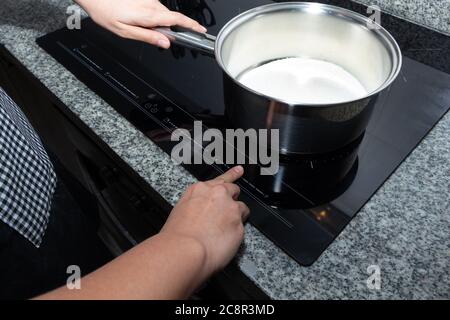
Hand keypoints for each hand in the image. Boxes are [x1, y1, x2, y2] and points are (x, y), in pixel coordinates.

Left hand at [76, 0, 206, 47]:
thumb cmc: (106, 12)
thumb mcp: (125, 32)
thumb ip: (147, 36)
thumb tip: (165, 42)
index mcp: (149, 14)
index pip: (178, 20)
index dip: (192, 25)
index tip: (201, 30)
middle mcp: (151, 4)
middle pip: (171, 18)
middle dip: (172, 28)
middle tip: (163, 37)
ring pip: (163, 13)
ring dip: (159, 22)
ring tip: (140, 26)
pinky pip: (155, 8)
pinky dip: (152, 16)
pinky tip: (137, 18)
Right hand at [160, 166, 249, 279]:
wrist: (185, 249)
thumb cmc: (177, 235)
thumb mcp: (181, 210)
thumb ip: (197, 204)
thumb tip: (203, 210)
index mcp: (200, 190)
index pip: (221, 179)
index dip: (232, 175)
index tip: (239, 170)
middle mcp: (218, 195)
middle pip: (234, 191)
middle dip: (232, 200)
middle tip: (226, 213)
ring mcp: (231, 209)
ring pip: (242, 209)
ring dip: (236, 218)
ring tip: (223, 231)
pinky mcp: (239, 226)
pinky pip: (242, 228)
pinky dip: (235, 234)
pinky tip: (224, 241)